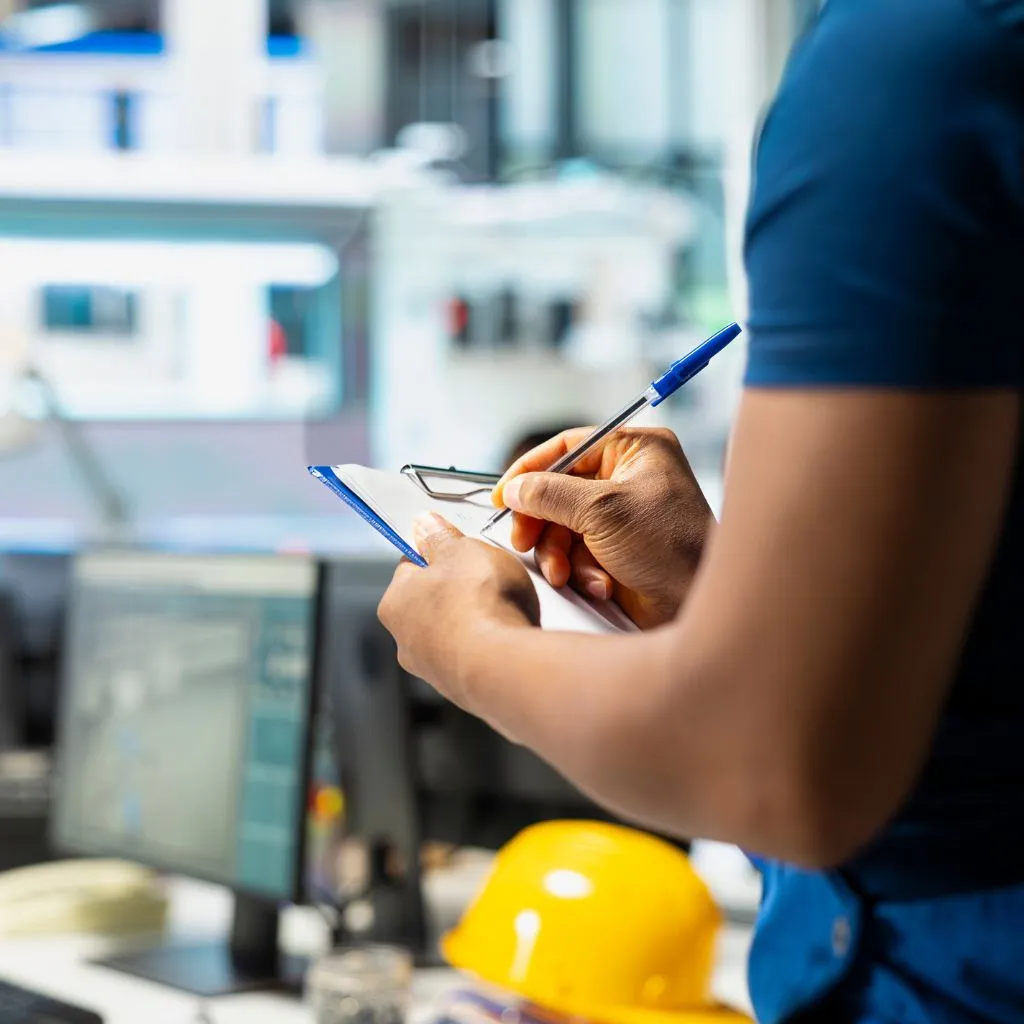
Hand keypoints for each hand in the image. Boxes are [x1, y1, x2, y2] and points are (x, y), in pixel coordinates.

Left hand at [377, 513, 539, 702]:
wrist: (505, 666)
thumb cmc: (478, 604)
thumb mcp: (461, 549)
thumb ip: (441, 537)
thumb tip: (424, 525)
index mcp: (394, 603)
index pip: (410, 569)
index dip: (435, 554)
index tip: (455, 548)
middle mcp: (406, 641)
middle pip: (433, 603)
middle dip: (458, 591)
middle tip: (486, 577)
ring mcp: (435, 670)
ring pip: (456, 633)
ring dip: (476, 621)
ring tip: (505, 609)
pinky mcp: (464, 690)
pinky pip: (478, 658)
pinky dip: (491, 648)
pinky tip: (510, 637)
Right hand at [493, 427, 712, 628]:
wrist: (698, 606)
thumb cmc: (670, 547)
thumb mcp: (604, 511)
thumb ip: (550, 494)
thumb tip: (514, 489)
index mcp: (635, 450)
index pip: (568, 446)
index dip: (531, 469)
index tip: (503, 496)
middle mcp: (628, 478)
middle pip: (558, 489)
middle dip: (542, 521)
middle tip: (524, 541)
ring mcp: (622, 516)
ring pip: (562, 526)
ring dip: (559, 553)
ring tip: (564, 574)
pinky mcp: (617, 549)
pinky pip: (577, 552)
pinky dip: (579, 570)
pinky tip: (598, 584)